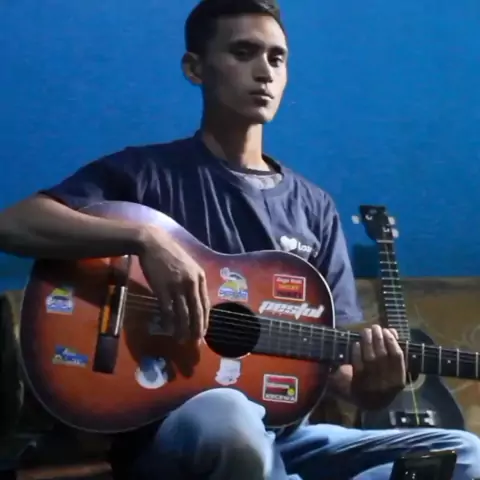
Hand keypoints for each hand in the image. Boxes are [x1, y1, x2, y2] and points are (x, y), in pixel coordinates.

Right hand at [138, 225, 209, 342]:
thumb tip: (195, 300)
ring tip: (182, 340)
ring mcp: (177, 286)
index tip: (203, 332)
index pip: (205, 304)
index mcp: (200, 277)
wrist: (153, 243)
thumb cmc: (170, 254)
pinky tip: (168, 329)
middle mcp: (191, 283)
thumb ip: (193, 281)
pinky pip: (168, 310)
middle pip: (196, 312)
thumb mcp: (188, 265)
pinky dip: (169, 322)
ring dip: (183, 329)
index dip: (204, 320)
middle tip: (195, 342)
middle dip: (196, 329)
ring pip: (183, 314)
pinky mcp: (162, 289)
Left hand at [351, 325, 405, 407]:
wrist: (370, 404)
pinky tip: (357, 343)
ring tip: (366, 331)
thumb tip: (392, 331)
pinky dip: (357, 351)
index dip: (391, 340)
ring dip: (367, 341)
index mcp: (399, 379)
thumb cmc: (385, 381)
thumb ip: (395, 351)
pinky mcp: (358, 381)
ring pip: (370, 357)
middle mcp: (386, 381)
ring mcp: (371, 382)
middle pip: (382, 354)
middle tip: (375, 327)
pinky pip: (358, 363)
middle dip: (378, 337)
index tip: (387, 331)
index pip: (397, 356)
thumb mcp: (395, 370)